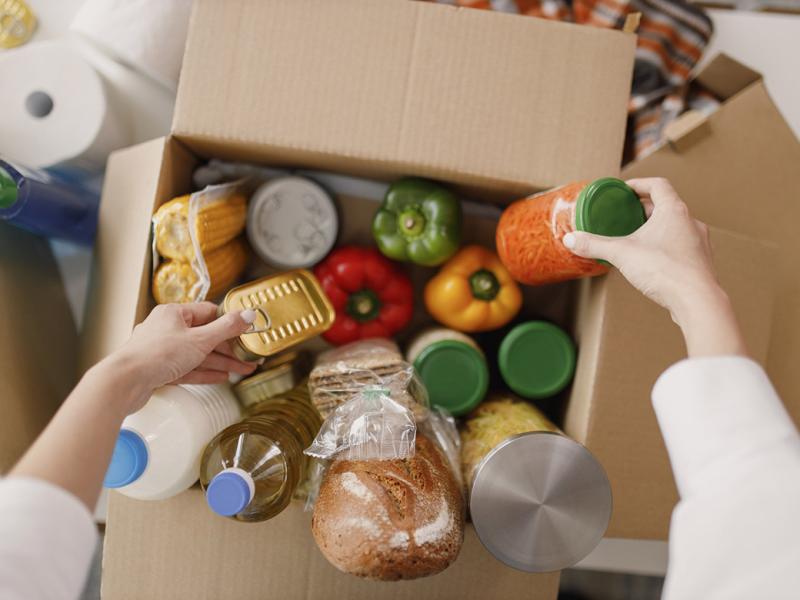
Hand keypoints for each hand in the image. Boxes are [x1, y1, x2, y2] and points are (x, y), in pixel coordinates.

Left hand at [107, 303, 258, 408]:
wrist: (125, 382)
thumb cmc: (157, 355)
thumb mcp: (200, 339)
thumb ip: (226, 328)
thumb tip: (247, 314)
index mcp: (174, 314)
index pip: (208, 313)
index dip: (229, 322)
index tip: (245, 330)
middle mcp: (167, 329)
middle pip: (205, 336)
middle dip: (229, 348)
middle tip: (248, 356)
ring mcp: (162, 350)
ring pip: (198, 354)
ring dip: (221, 362)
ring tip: (242, 370)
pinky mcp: (159, 370)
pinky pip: (188, 369)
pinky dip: (205, 372)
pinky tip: (221, 377)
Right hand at [563, 177, 745, 356]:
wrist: (697, 300)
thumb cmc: (664, 270)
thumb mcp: (621, 254)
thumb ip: (594, 245)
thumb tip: (571, 240)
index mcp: (674, 211)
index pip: (658, 185)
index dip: (640, 184)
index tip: (625, 190)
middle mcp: (691, 222)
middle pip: (666, 206)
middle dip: (644, 209)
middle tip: (625, 215)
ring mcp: (699, 242)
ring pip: (676, 227)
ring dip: (657, 228)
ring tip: (638, 238)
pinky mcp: (701, 262)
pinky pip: (682, 246)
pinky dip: (666, 246)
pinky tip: (653, 260)